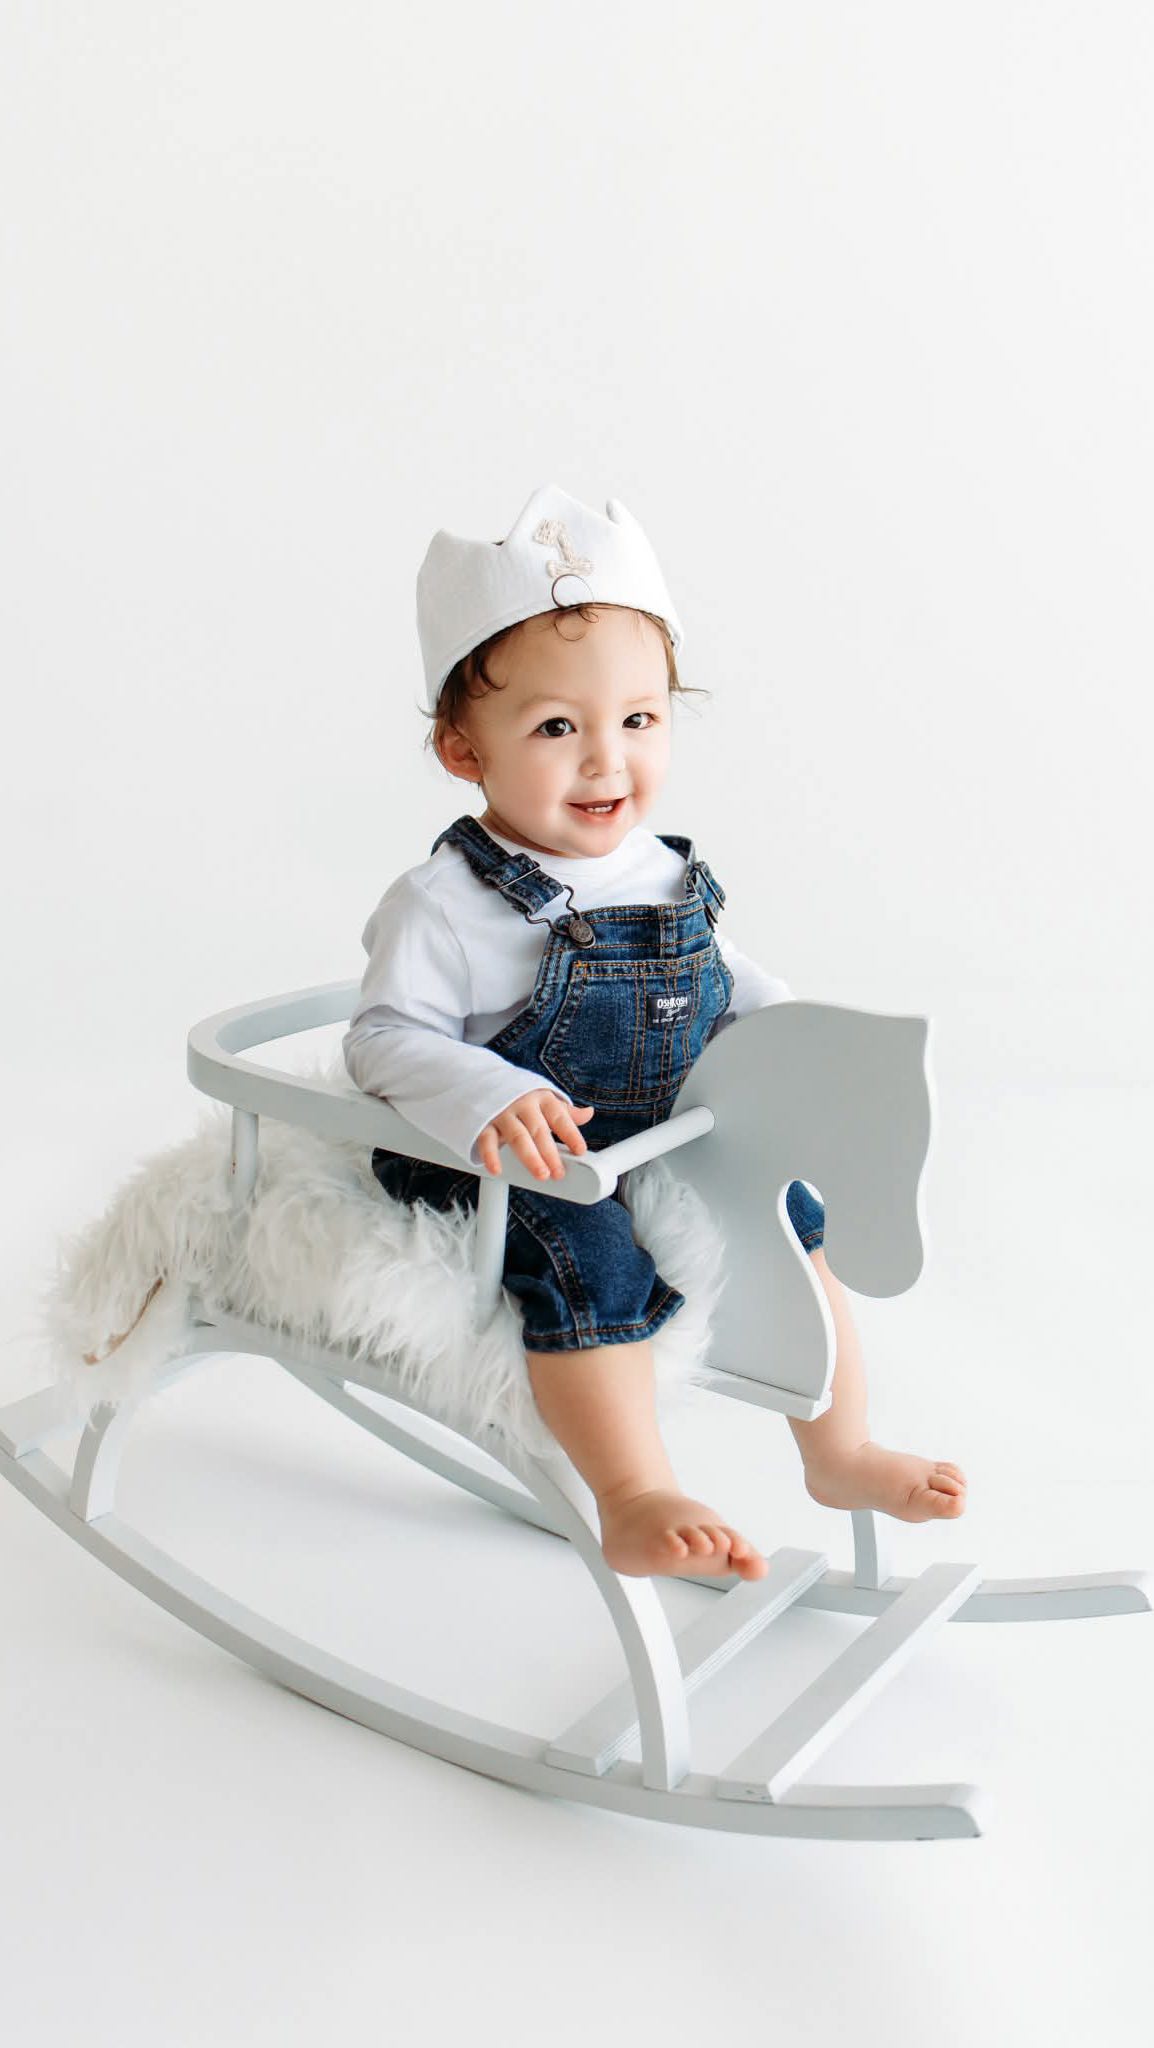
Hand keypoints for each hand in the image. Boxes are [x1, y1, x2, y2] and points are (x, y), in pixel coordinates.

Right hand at [477, 1090, 594, 1180]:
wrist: (482, 1081)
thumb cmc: (520, 1097)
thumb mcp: (544, 1100)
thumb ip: (565, 1112)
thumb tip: (588, 1114)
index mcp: (541, 1099)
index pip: (559, 1117)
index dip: (571, 1134)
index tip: (580, 1151)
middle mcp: (522, 1105)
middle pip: (539, 1130)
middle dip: (550, 1153)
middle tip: (558, 1173)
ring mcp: (502, 1114)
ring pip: (517, 1136)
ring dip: (530, 1157)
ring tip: (541, 1174)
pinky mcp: (483, 1123)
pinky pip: (487, 1140)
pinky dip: (491, 1155)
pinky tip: (497, 1170)